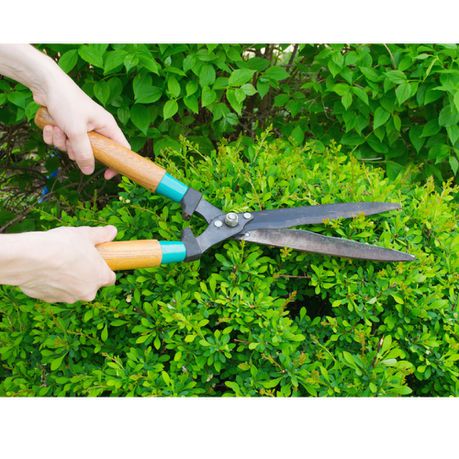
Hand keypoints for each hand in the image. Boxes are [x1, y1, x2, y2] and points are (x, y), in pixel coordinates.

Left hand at [0, 44, 128, 178]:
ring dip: (61, 142)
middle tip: (69, 141)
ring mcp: (81, 128)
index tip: (106, 175)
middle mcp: (96, 128)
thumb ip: (84, 153)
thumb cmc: (67, 102)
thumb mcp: (76, 131)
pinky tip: (48, 126)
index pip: (121, 149)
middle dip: (76, 151)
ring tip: (56, 128)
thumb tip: (89, 172)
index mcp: (107, 126)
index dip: (116, 164)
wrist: (45, 83)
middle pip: (92, 153)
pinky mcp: (66, 126)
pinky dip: (53, 137)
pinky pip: (61, 141)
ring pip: (73, 148)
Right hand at [7, 226, 117, 302]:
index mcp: (100, 277)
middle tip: (75, 258)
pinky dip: (52, 283)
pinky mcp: (49, 299)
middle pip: (90, 285)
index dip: (104, 269)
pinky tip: (44, 269)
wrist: (30, 257)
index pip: (110, 279)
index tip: (97, 261)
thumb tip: (112, 231)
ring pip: (72, 289)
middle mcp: (87, 292)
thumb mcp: (85, 234)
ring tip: (58, 262)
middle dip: (85, 275)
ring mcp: (68, 298)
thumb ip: (101, 235)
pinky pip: (54, 291)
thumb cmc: (62, 245)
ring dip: (68, 280)